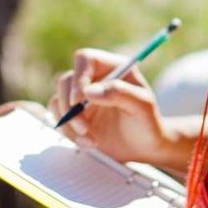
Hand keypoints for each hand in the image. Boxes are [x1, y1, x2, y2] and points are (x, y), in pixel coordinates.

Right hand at [48, 49, 172, 165]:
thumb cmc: (148, 124)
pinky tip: (88, 142)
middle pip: (66, 80)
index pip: (85, 59)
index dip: (78, 78)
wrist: (145, 148)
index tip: (79, 101)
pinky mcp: (75, 115)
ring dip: (68, 122)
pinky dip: (69, 133)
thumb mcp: (143, 107)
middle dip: (69, 106)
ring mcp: (82, 97)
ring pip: (58, 100)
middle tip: (83, 127)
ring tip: (89, 138)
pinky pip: (59, 119)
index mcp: (113, 67)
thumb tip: (88, 92)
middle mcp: (94, 79)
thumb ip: (119, 93)